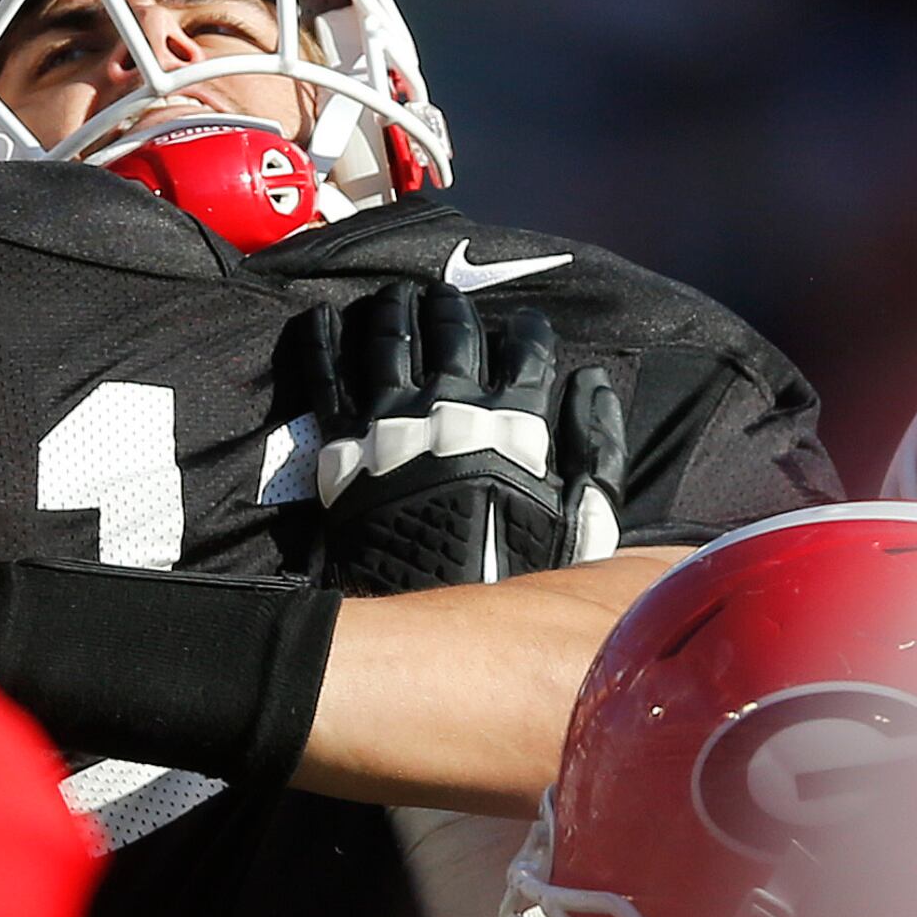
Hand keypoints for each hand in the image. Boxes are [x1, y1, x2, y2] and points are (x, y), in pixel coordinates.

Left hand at [289, 281, 626, 596]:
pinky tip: (320, 319)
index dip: (526, 332)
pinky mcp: (344, 445)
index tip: (525, 326)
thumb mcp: (582, 521)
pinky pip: (326, 377)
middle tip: (443, 298)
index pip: (524, 350)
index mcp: (513, 421)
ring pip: (389, 340)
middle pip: (450, 332)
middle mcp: (451, 409)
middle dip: (450, 308)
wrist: (434, 618)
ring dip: (391, 310)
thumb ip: (596, 448)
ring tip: (392, 298)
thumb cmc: (516, 573)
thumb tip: (593, 383)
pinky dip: (321, 341)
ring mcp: (392, 422)